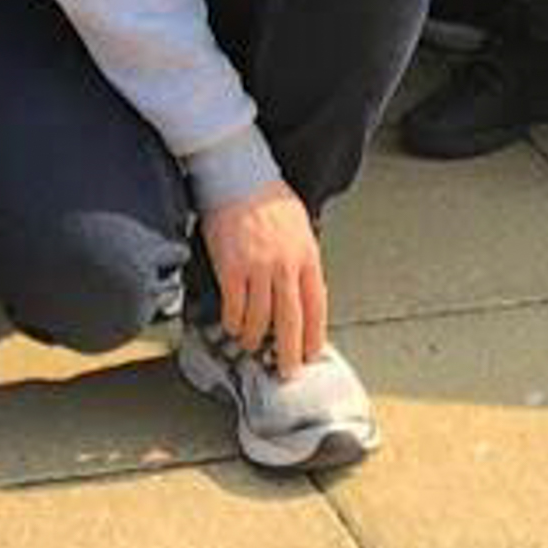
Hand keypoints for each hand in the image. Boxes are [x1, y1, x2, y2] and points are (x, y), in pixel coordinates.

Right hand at [199, 182, 328, 374]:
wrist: (239, 176)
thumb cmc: (269, 199)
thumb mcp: (300, 228)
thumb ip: (303, 260)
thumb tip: (303, 291)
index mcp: (307, 257)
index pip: (316, 307)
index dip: (313, 335)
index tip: (311, 354)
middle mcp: (286, 266)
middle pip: (290, 321)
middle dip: (289, 352)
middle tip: (286, 371)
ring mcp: (258, 268)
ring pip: (260, 319)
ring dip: (255, 338)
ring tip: (252, 345)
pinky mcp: (231, 268)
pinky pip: (234, 307)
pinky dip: (234, 322)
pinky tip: (233, 327)